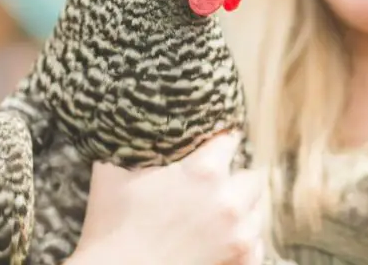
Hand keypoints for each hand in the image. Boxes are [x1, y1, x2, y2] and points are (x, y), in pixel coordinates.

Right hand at [68, 132, 265, 264]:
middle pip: (251, 175)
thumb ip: (131, 143)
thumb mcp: (113, 172)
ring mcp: (238, 233)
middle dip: (234, 176)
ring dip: (241, 207)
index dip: (219, 141)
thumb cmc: (110, 227)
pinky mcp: (239, 260)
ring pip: (256, 209)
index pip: (229, 140)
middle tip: (213, 183)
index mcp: (204, 171)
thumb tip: (130, 117)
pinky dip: (245, 239)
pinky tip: (225, 236)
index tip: (212, 145)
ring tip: (216, 211)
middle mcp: (228, 200)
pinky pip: (256, 243)